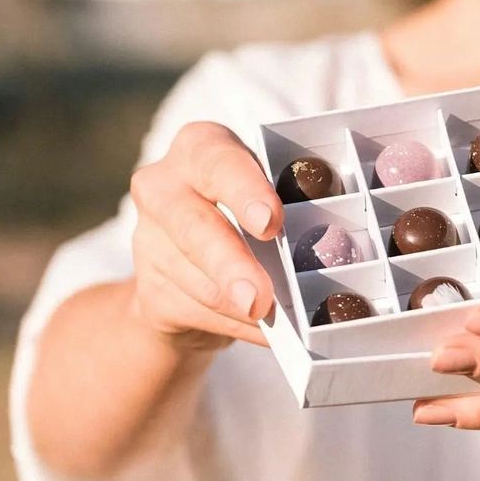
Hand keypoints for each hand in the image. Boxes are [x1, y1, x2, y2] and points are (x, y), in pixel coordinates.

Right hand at [129, 122, 283, 349]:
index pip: (219, 162)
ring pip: (198, 281)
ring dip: (243, 308)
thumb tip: (331, 253)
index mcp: (201, 148)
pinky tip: (265, 331)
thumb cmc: (247, 213)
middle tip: (259, 296)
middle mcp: (164, 186)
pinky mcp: (149, 290)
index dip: (244, 191)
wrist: (192, 263)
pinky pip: (198, 313)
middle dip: (230, 263)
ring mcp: (148, 240)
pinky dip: (239, 326)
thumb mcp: (268, 193)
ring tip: (279, 319)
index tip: (269, 221)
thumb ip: (291, 208)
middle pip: (194, 225)